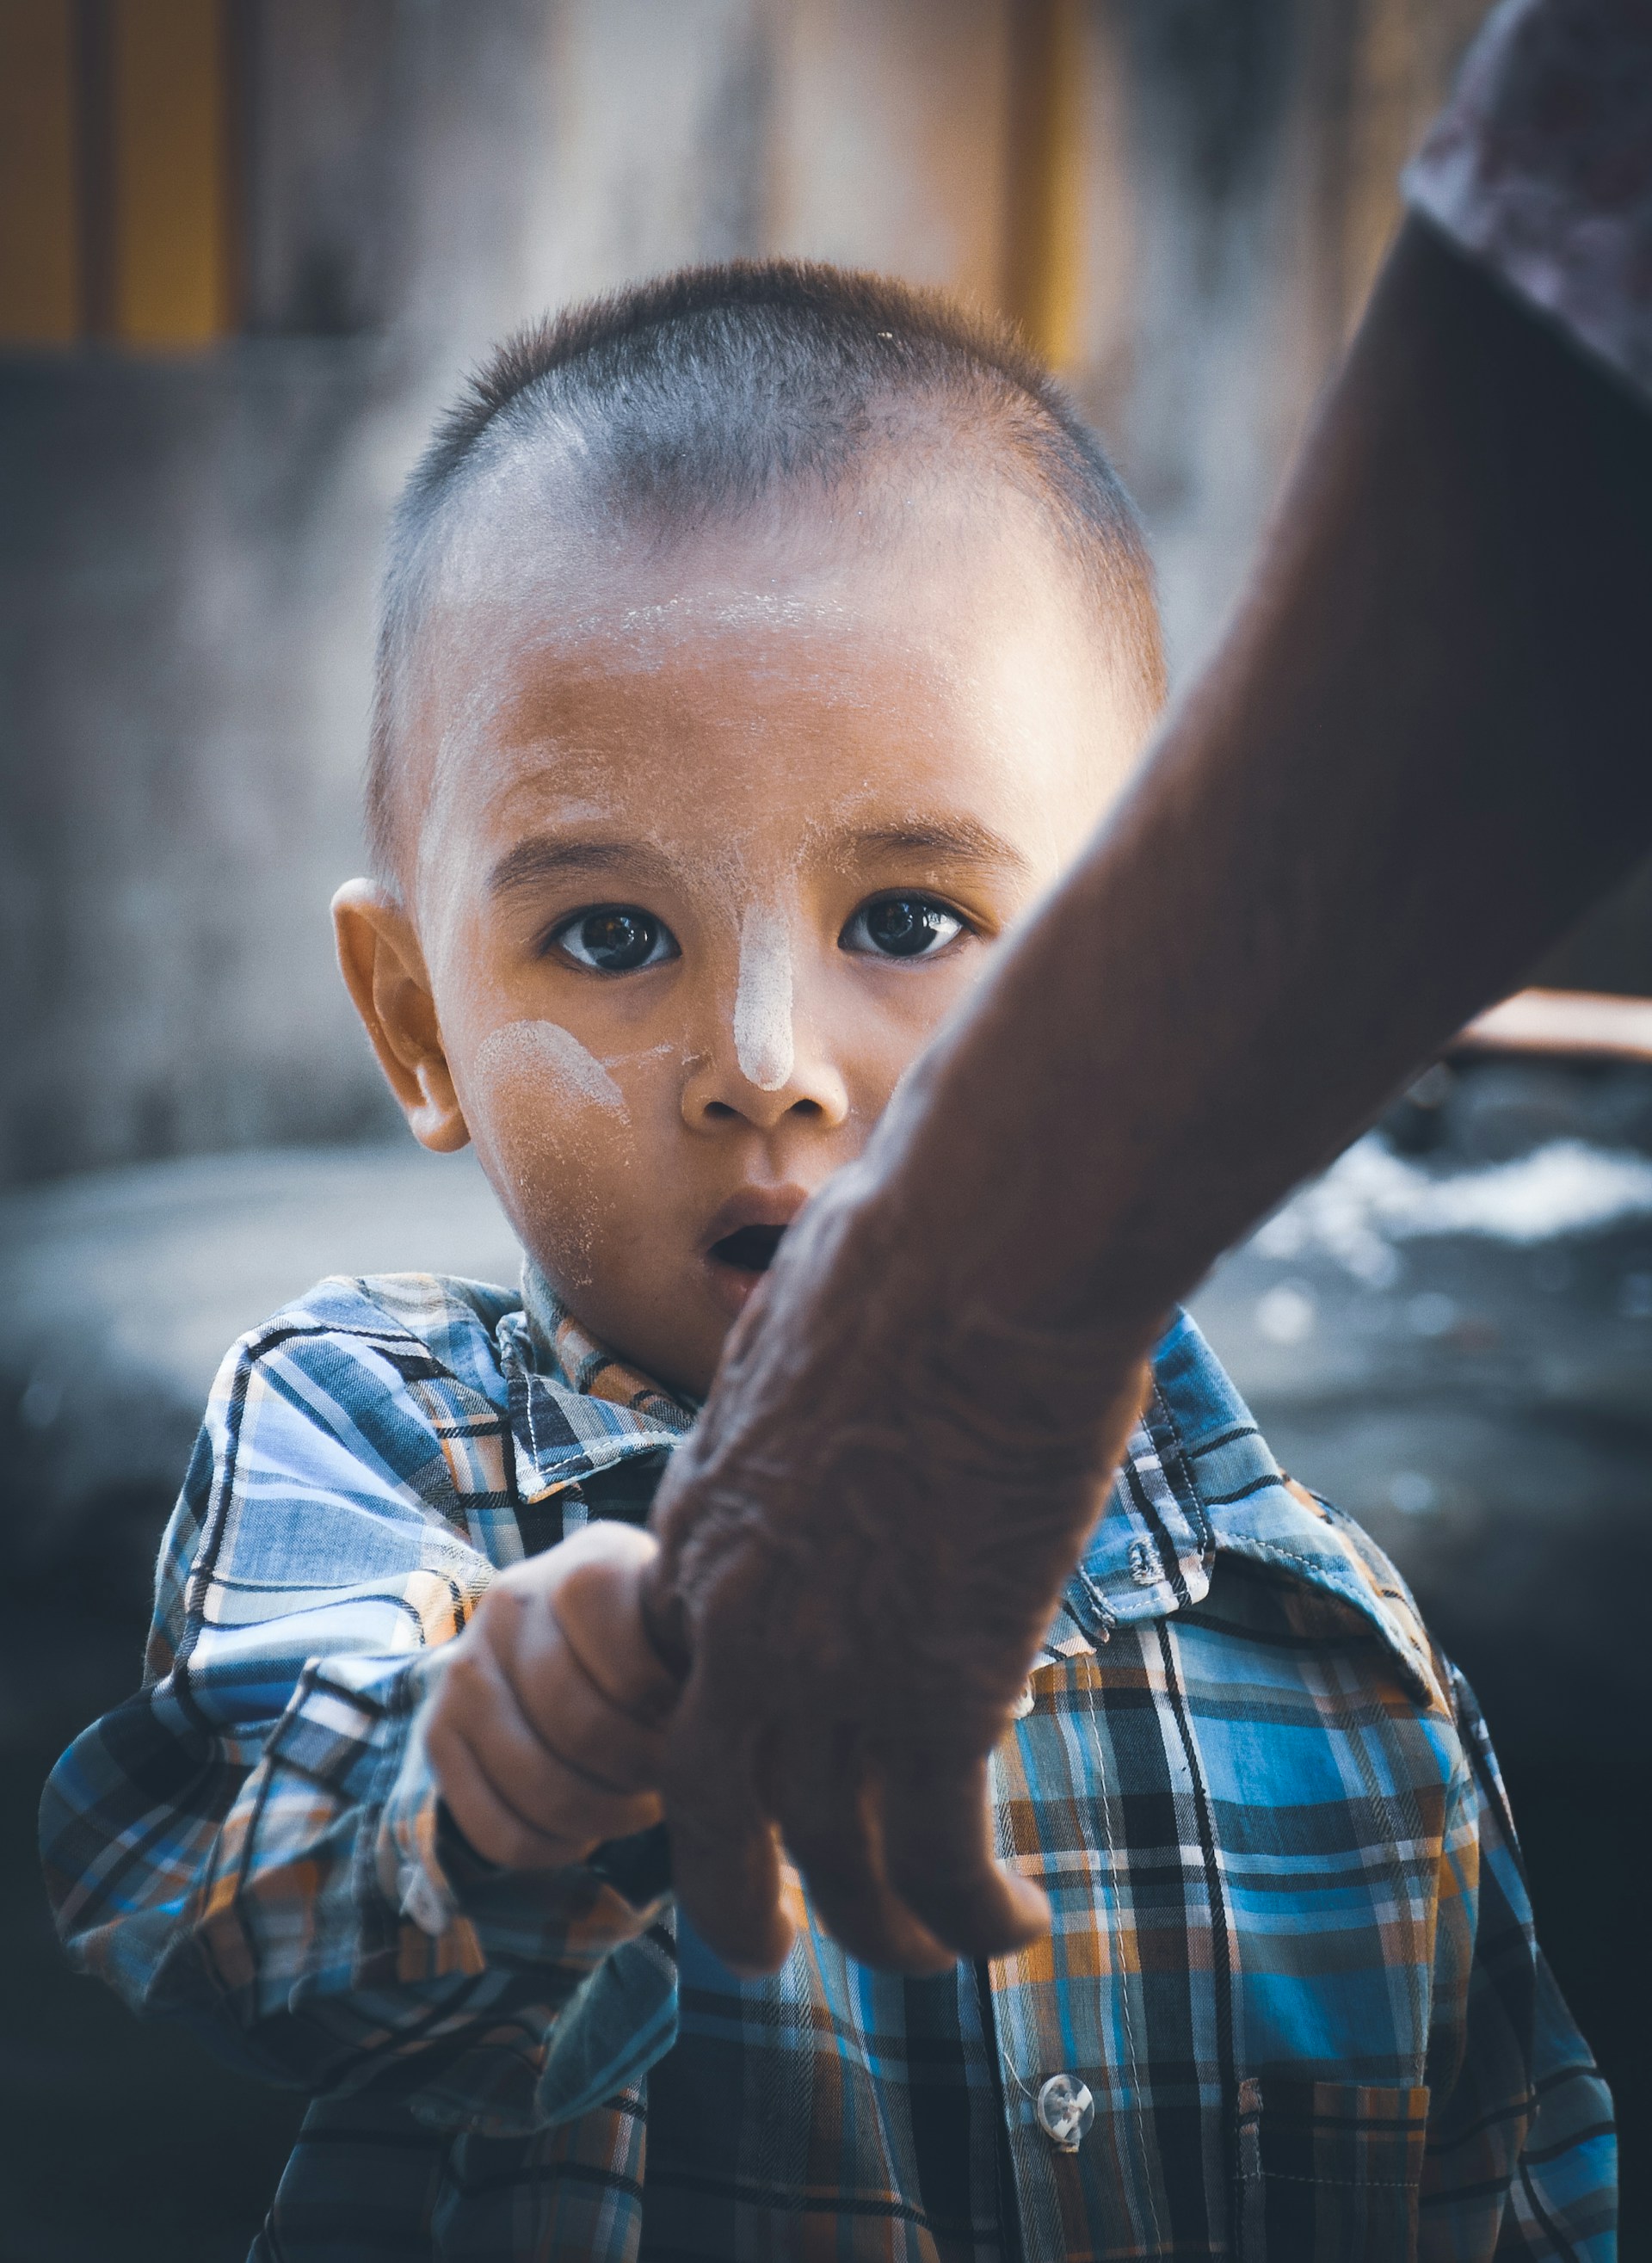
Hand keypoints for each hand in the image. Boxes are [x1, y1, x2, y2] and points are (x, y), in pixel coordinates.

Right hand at [426, 1520, 681, 1869]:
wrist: (571, 1636)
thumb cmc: (657, 1638)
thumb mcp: (684, 1621)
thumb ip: (702, 1652)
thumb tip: (740, 1714)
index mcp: (590, 1562)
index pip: (632, 1666)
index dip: (670, 1715)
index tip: (695, 1722)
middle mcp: (513, 1599)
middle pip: (583, 1730)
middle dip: (642, 1775)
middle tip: (672, 1778)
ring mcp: (465, 1665)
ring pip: (538, 1784)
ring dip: (604, 1816)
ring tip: (638, 1805)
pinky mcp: (437, 1731)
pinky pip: (494, 1828)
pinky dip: (551, 1848)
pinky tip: (586, 1829)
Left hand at [641, 1174, 1153, 1975]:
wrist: (972, 1269)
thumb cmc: (902, 1263)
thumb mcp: (795, 1341)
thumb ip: (793, 1399)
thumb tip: (832, 1359)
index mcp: (700, 1532)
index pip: (673, 1676)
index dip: (712, 1740)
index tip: (751, 1768)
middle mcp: (740, 1626)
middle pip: (708, 1812)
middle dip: (732, 1899)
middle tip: (769, 1944)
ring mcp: (831, 1673)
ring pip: (835, 1862)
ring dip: (883, 1928)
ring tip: (931, 1955)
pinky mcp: (938, 1697)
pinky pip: (941, 1859)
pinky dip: (973, 1915)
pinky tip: (1016, 1925)